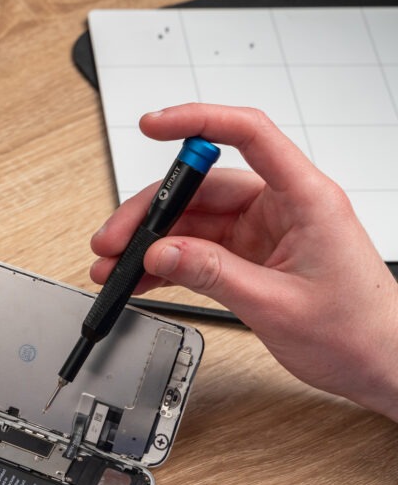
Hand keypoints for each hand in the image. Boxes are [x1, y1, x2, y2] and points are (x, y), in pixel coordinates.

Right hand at [91, 103, 397, 422]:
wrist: (379, 363)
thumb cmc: (357, 329)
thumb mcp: (277, 304)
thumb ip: (215, 275)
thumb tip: (162, 252)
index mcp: (304, 198)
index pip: (248, 135)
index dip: (197, 121)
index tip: (153, 125)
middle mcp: (281, 207)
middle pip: (202, 188)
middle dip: (151, 212)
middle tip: (114, 239)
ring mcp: (263, 231)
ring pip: (193, 222)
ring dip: (151, 242)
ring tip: (115, 265)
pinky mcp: (250, 257)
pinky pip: (198, 250)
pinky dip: (167, 263)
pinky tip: (140, 276)